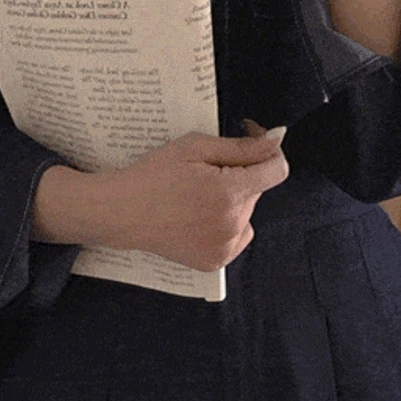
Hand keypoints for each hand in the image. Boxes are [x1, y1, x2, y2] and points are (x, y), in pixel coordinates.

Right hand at [104, 125, 288, 272]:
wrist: (122, 212)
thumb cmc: (152, 176)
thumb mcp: (195, 147)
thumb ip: (241, 146)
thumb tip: (277, 140)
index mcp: (229, 193)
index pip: (277, 170)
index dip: (268, 150)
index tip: (252, 140)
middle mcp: (232, 224)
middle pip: (258, 189)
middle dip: (242, 174)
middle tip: (207, 169)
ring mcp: (225, 246)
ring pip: (247, 212)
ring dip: (234, 200)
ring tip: (198, 195)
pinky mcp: (216, 260)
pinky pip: (238, 235)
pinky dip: (227, 224)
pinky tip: (201, 216)